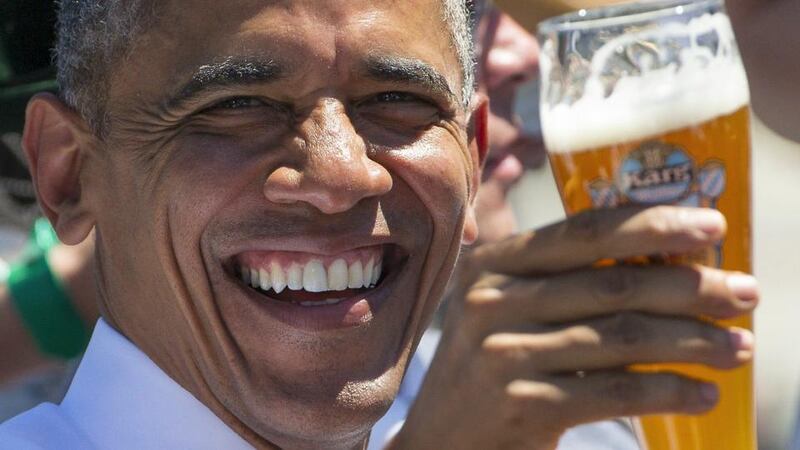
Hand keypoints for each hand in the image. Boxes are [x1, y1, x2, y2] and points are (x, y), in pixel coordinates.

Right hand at [390, 206, 757, 449]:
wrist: (441, 438)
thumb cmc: (487, 362)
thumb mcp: (499, 303)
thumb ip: (550, 269)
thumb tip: (653, 243)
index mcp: (492, 264)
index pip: (583, 231)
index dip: (653, 225)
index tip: (711, 227)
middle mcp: (492, 301)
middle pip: (612, 284)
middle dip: (690, 287)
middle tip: (744, 292)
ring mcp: (504, 354)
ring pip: (622, 337)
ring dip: (693, 341)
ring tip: (740, 347)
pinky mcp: (523, 405)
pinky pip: (614, 392)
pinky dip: (668, 391)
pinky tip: (702, 393)